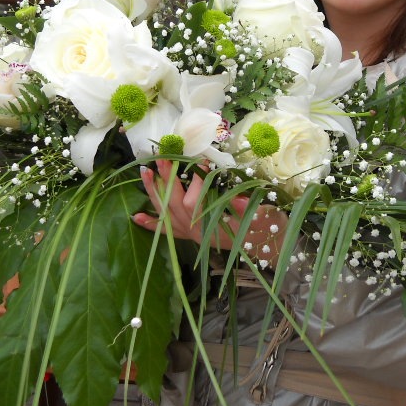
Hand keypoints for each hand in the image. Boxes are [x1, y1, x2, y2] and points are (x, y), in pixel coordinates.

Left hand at [132, 160, 287, 262]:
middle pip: (174, 204)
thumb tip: (236, 197)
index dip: (196, 178)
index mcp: (213, 226)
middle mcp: (197, 231)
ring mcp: (192, 235)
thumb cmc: (268, 229)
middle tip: (162, 157)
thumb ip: (247, 209)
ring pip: (166, 214)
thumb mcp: (264, 217)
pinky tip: (137, 217)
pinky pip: (167, 232)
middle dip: (166, 179)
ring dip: (153, 193)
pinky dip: (151, 224)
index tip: (202, 158)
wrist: (268, 248)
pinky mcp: (192, 236)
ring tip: (144, 172)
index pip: (196, 200)